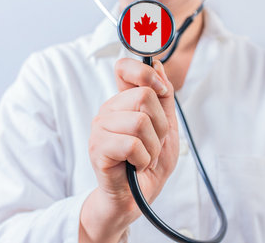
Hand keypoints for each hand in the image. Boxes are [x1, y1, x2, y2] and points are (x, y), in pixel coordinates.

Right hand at [79, 58, 178, 242]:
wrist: (137, 197)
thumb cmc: (149, 163)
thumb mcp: (167, 127)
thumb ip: (164, 97)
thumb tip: (159, 66)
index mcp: (123, 102)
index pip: (124, 68)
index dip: (144, 72)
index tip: (161, 90)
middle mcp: (108, 110)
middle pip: (144, 96)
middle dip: (161, 125)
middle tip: (154, 143)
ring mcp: (100, 129)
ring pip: (140, 122)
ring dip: (153, 146)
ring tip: (145, 157)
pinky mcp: (97, 149)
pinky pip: (132, 144)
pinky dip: (143, 158)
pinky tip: (136, 165)